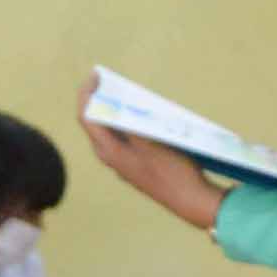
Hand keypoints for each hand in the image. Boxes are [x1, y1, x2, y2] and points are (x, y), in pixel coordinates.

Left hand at [75, 74, 227, 230]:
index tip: (94, 76)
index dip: (86, 94)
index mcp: (109, 151)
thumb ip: (130, 123)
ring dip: (114, 112)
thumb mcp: (150, 141)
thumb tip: (115, 107)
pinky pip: (124, 140)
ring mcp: (123, 164)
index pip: (86, 117)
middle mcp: (111, 158)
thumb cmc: (172, 171)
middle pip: (95, 124)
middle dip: (98, 100)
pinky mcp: (135, 166)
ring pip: (110, 132)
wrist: (190, 201)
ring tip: (122, 94)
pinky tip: (139, 115)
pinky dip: (126, 124)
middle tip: (106, 82)